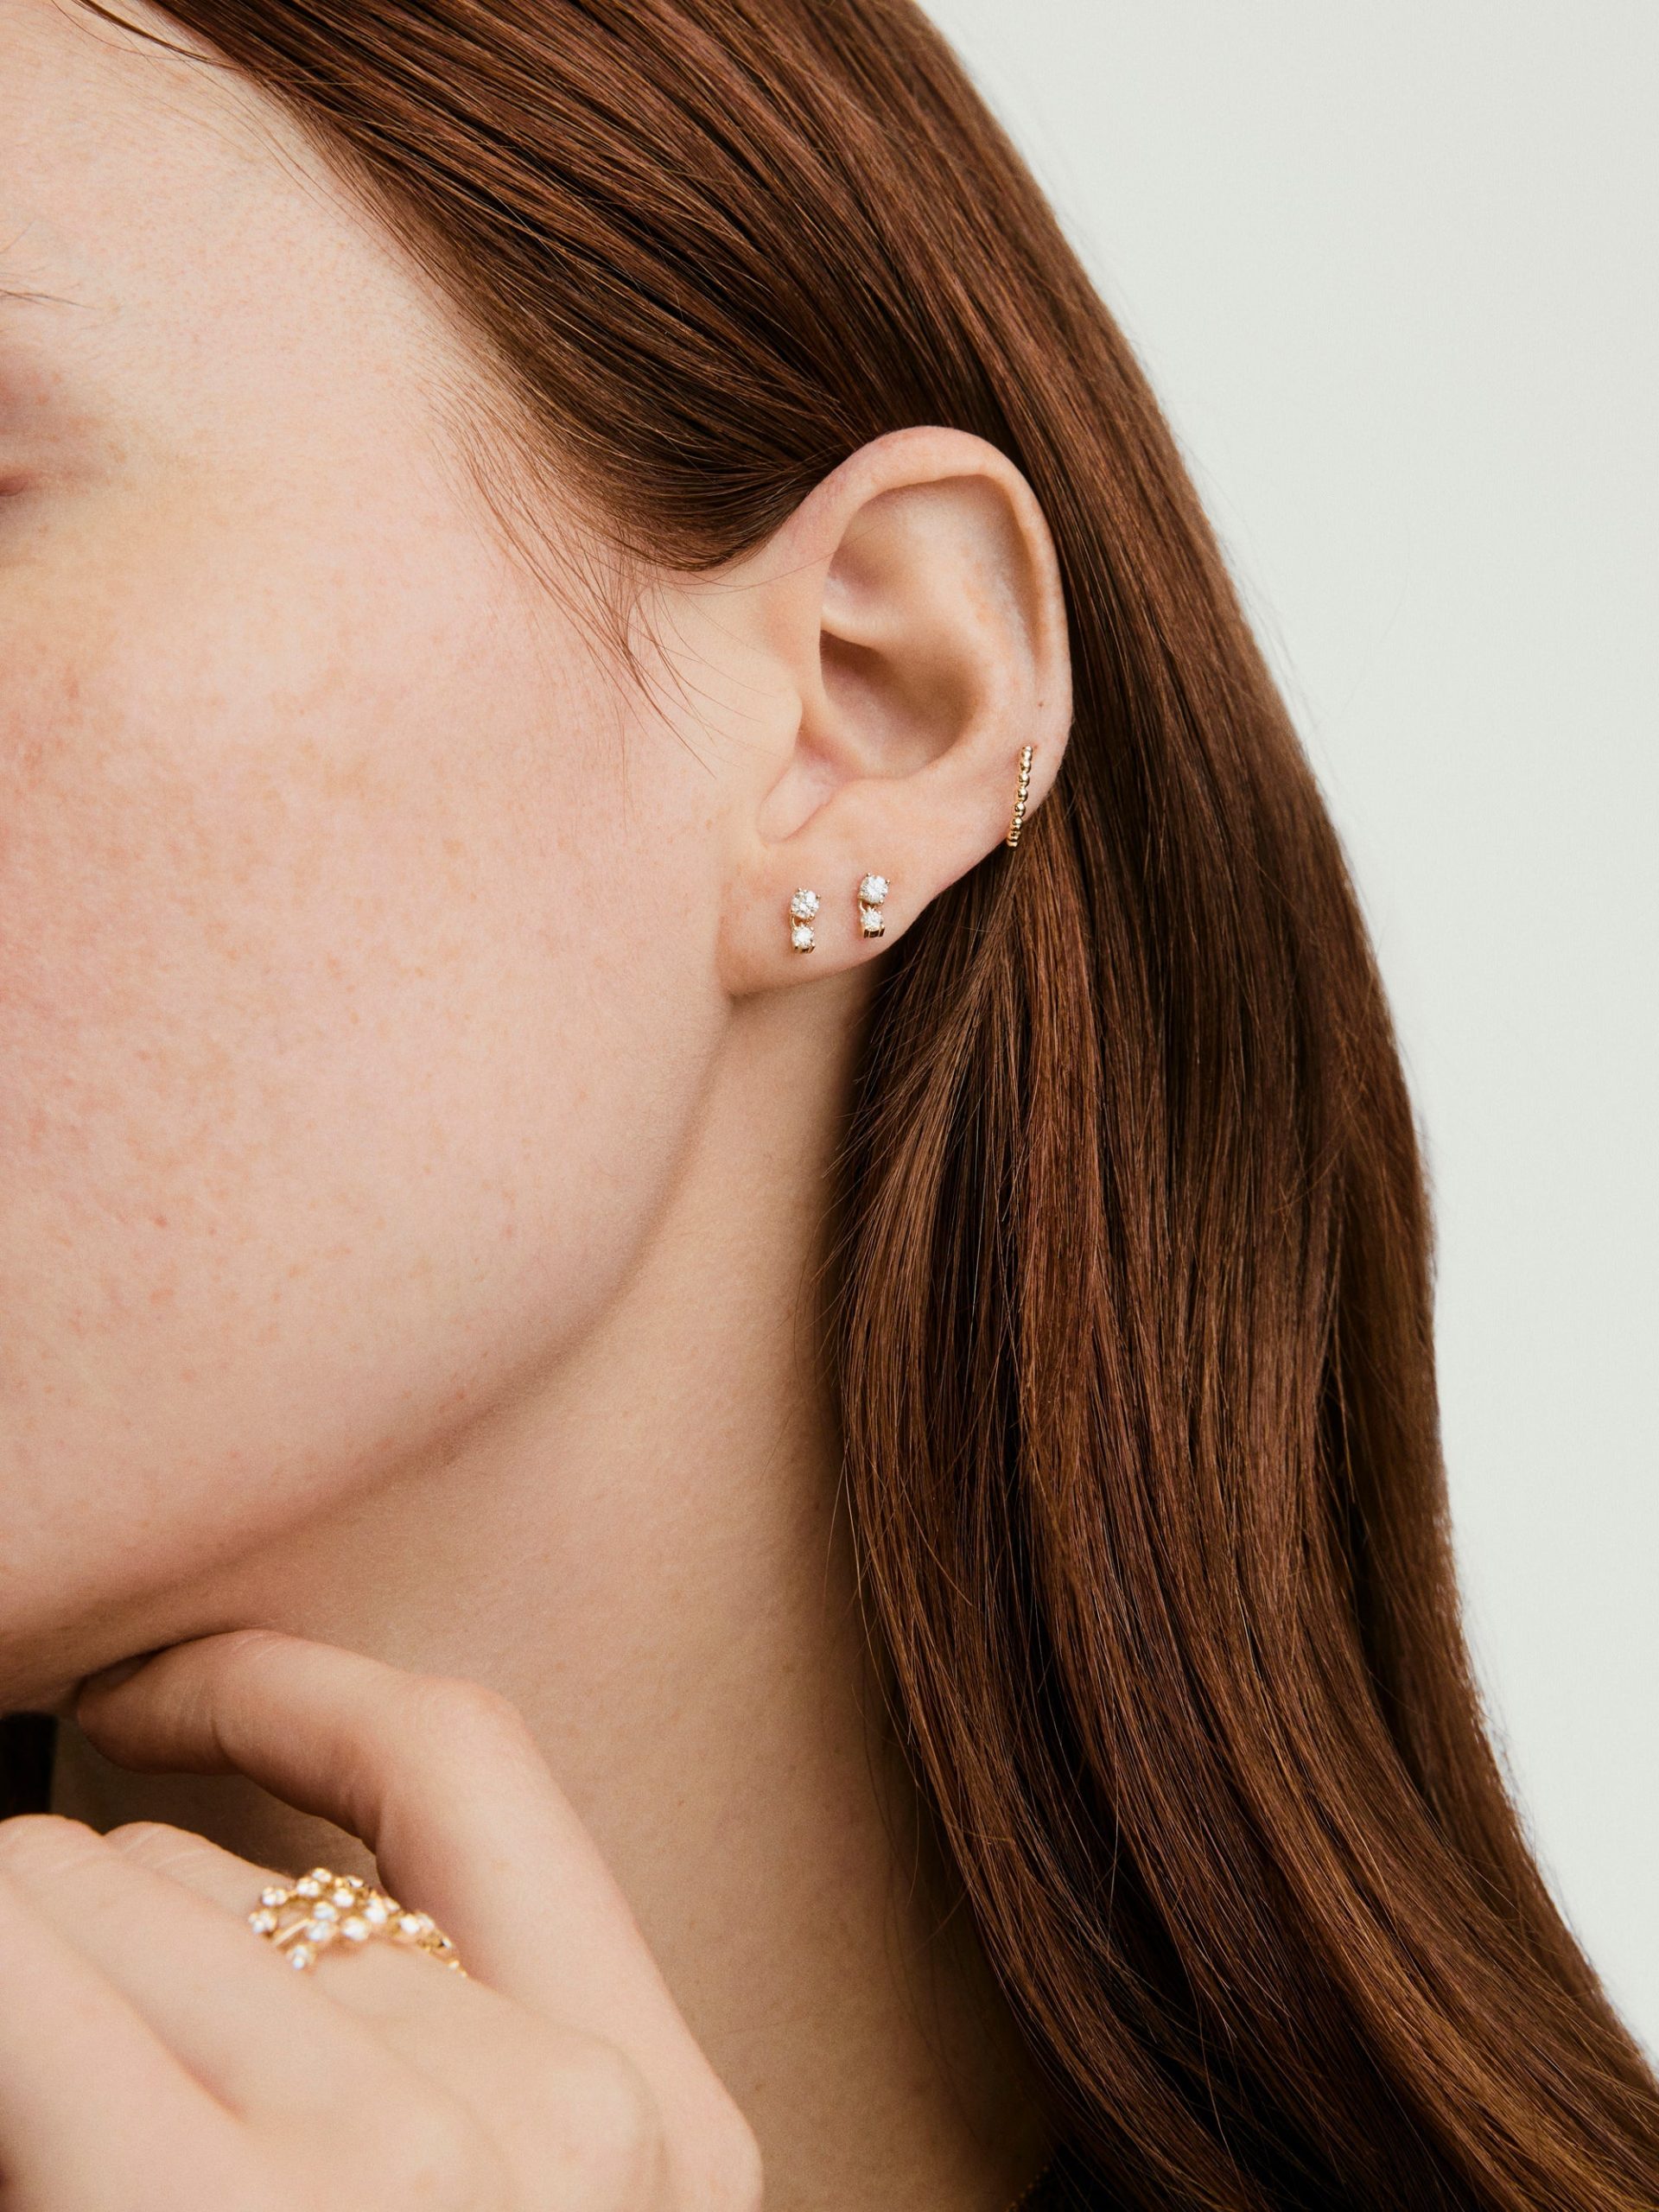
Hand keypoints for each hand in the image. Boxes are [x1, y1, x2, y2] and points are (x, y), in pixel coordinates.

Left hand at [0, 1632, 761, 2210]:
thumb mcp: (490, 2210)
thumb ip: (425, 2058)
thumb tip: (228, 1875)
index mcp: (672, 2137)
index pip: (466, 1770)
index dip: (286, 1690)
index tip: (142, 1691)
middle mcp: (587, 2121)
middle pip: (269, 1872)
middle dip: (133, 1940)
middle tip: (70, 2080)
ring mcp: (423, 2167)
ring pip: (133, 1896)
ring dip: (42, 1975)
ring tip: (49, 2127)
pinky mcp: (223, 2209)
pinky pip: (34, 1950)